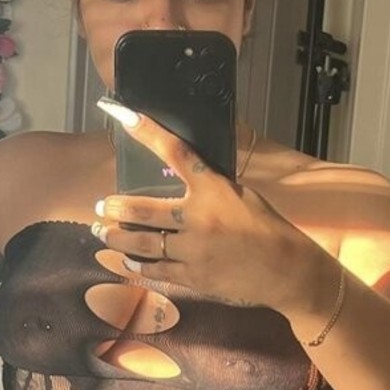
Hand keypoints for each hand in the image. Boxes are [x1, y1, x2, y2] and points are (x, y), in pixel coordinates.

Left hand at [92, 102, 329, 319]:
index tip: (119, 113)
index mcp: (213, 188)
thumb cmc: (268, 227)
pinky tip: (128, 260)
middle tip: (102, 205)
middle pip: (143, 209)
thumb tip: (183, 176)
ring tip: (102, 232)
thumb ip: (210, 187)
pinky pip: (157, 270)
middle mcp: (197, 217)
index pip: (174, 151)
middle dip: (116, 207)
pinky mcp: (193, 277)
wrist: (287, 269)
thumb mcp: (242, 194)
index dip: (145, 131)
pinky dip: (138, 265)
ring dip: (117, 238)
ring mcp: (193, 250)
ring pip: (142, 243)